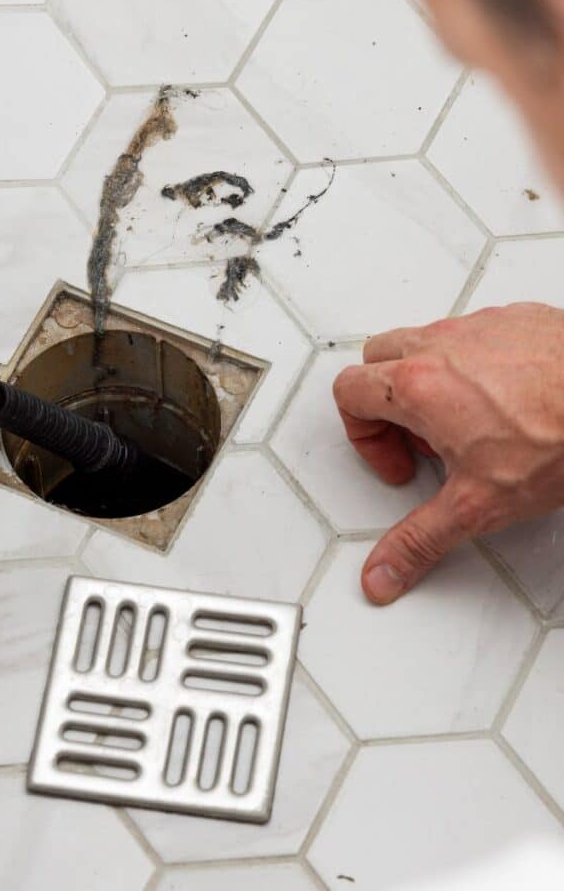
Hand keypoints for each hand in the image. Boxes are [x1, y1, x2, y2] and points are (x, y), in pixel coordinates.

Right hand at [333, 303, 563, 604]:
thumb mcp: (479, 506)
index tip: (401, 462)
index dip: (364, 436)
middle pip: (376, 361)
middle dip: (387, 402)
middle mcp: (440, 346)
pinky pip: (475, 333)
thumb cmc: (562, 438)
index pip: (348, 393)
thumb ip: (419, 541)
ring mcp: (480, 326)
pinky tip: (508, 400)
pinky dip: (477, 364)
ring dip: (430, 381)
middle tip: (423, 441)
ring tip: (469, 424)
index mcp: (416, 386)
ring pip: (425, 343)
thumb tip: (383, 572)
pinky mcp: (518, 318)